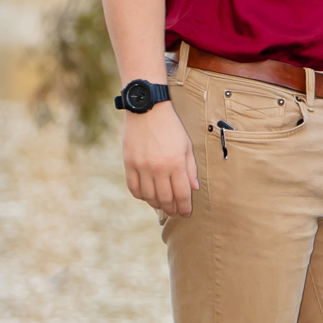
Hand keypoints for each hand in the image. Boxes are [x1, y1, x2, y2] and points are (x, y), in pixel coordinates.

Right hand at [122, 98, 199, 217]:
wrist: (147, 109)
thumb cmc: (170, 126)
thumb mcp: (186, 144)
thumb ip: (190, 168)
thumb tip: (194, 188)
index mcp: (176, 163)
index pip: (181, 194)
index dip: (184, 207)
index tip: (186, 213)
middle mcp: (159, 168)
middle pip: (165, 199)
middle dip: (171, 209)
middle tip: (174, 212)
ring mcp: (142, 166)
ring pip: (149, 196)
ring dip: (156, 204)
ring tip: (161, 204)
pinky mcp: (129, 163)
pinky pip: (133, 188)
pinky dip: (140, 196)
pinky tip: (146, 195)